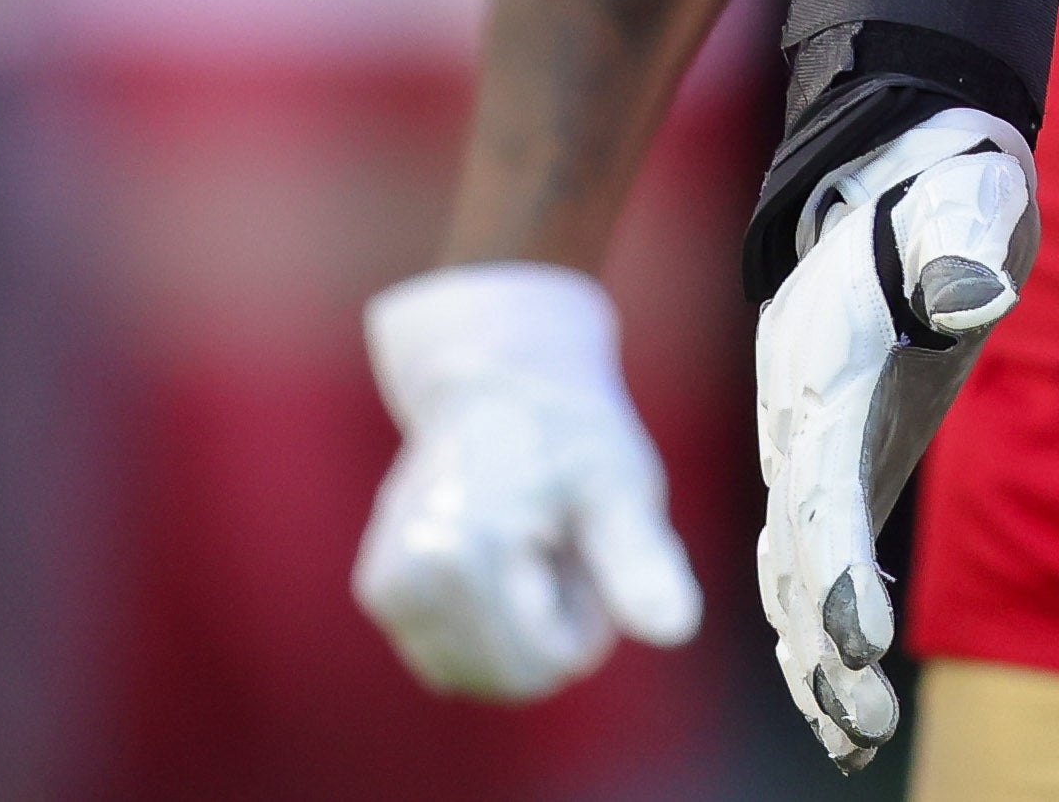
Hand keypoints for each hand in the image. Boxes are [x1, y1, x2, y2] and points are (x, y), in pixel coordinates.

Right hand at [354, 262, 702, 699]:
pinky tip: (500, 560)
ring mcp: (388, 589)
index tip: (590, 554)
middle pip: (509, 677)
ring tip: (531, 548)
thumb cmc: (568, 432)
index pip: (545, 665)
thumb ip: (642, 562)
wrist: (493, 381)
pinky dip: (483, 626)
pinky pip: (447, 658)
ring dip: (516, 631)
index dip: (587, 625)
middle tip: (562, 549)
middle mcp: (412, 578)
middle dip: (550, 631)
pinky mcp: (381, 593)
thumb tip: (677, 630)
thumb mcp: (621, 485)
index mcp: (470, 553)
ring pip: (476, 674)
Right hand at [750, 107, 1038, 772]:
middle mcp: (801, 421)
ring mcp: (812, 450)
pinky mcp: (841, 467)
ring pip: (792, 575)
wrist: (897, 178)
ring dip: (817, 659)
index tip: (858, 636)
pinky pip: (814, 566)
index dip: (835, 564)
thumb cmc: (941, 194)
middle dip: (824, 640)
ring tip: (854, 736)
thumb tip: (971, 295)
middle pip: (795, 550)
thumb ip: (957, 247)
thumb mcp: (960, 201)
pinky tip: (846, 702)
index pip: (818, 484)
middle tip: (866, 718)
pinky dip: (822, 636)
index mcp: (823, 369)